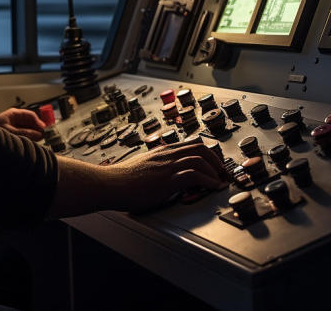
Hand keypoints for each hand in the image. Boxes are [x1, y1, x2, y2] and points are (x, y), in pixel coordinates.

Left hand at [0, 108, 44, 140]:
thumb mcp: (10, 132)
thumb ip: (25, 133)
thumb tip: (38, 134)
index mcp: (13, 114)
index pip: (30, 115)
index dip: (39, 122)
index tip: (44, 129)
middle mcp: (15, 119)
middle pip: (31, 123)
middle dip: (37, 129)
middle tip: (44, 136)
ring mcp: (14, 127)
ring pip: (29, 130)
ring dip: (34, 135)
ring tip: (38, 141)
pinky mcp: (13, 135)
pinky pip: (25, 135)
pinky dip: (29, 139)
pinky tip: (32, 143)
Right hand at [50, 137, 230, 216]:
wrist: (108, 184)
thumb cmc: (119, 180)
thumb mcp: (139, 168)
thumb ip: (152, 168)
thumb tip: (158, 177)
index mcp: (160, 152)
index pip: (188, 145)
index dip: (205, 153)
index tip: (212, 163)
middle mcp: (166, 155)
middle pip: (199, 147)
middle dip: (215, 159)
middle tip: (221, 171)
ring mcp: (167, 166)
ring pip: (200, 158)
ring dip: (214, 169)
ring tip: (220, 180)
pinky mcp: (167, 179)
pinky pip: (195, 174)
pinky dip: (208, 180)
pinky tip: (212, 186)